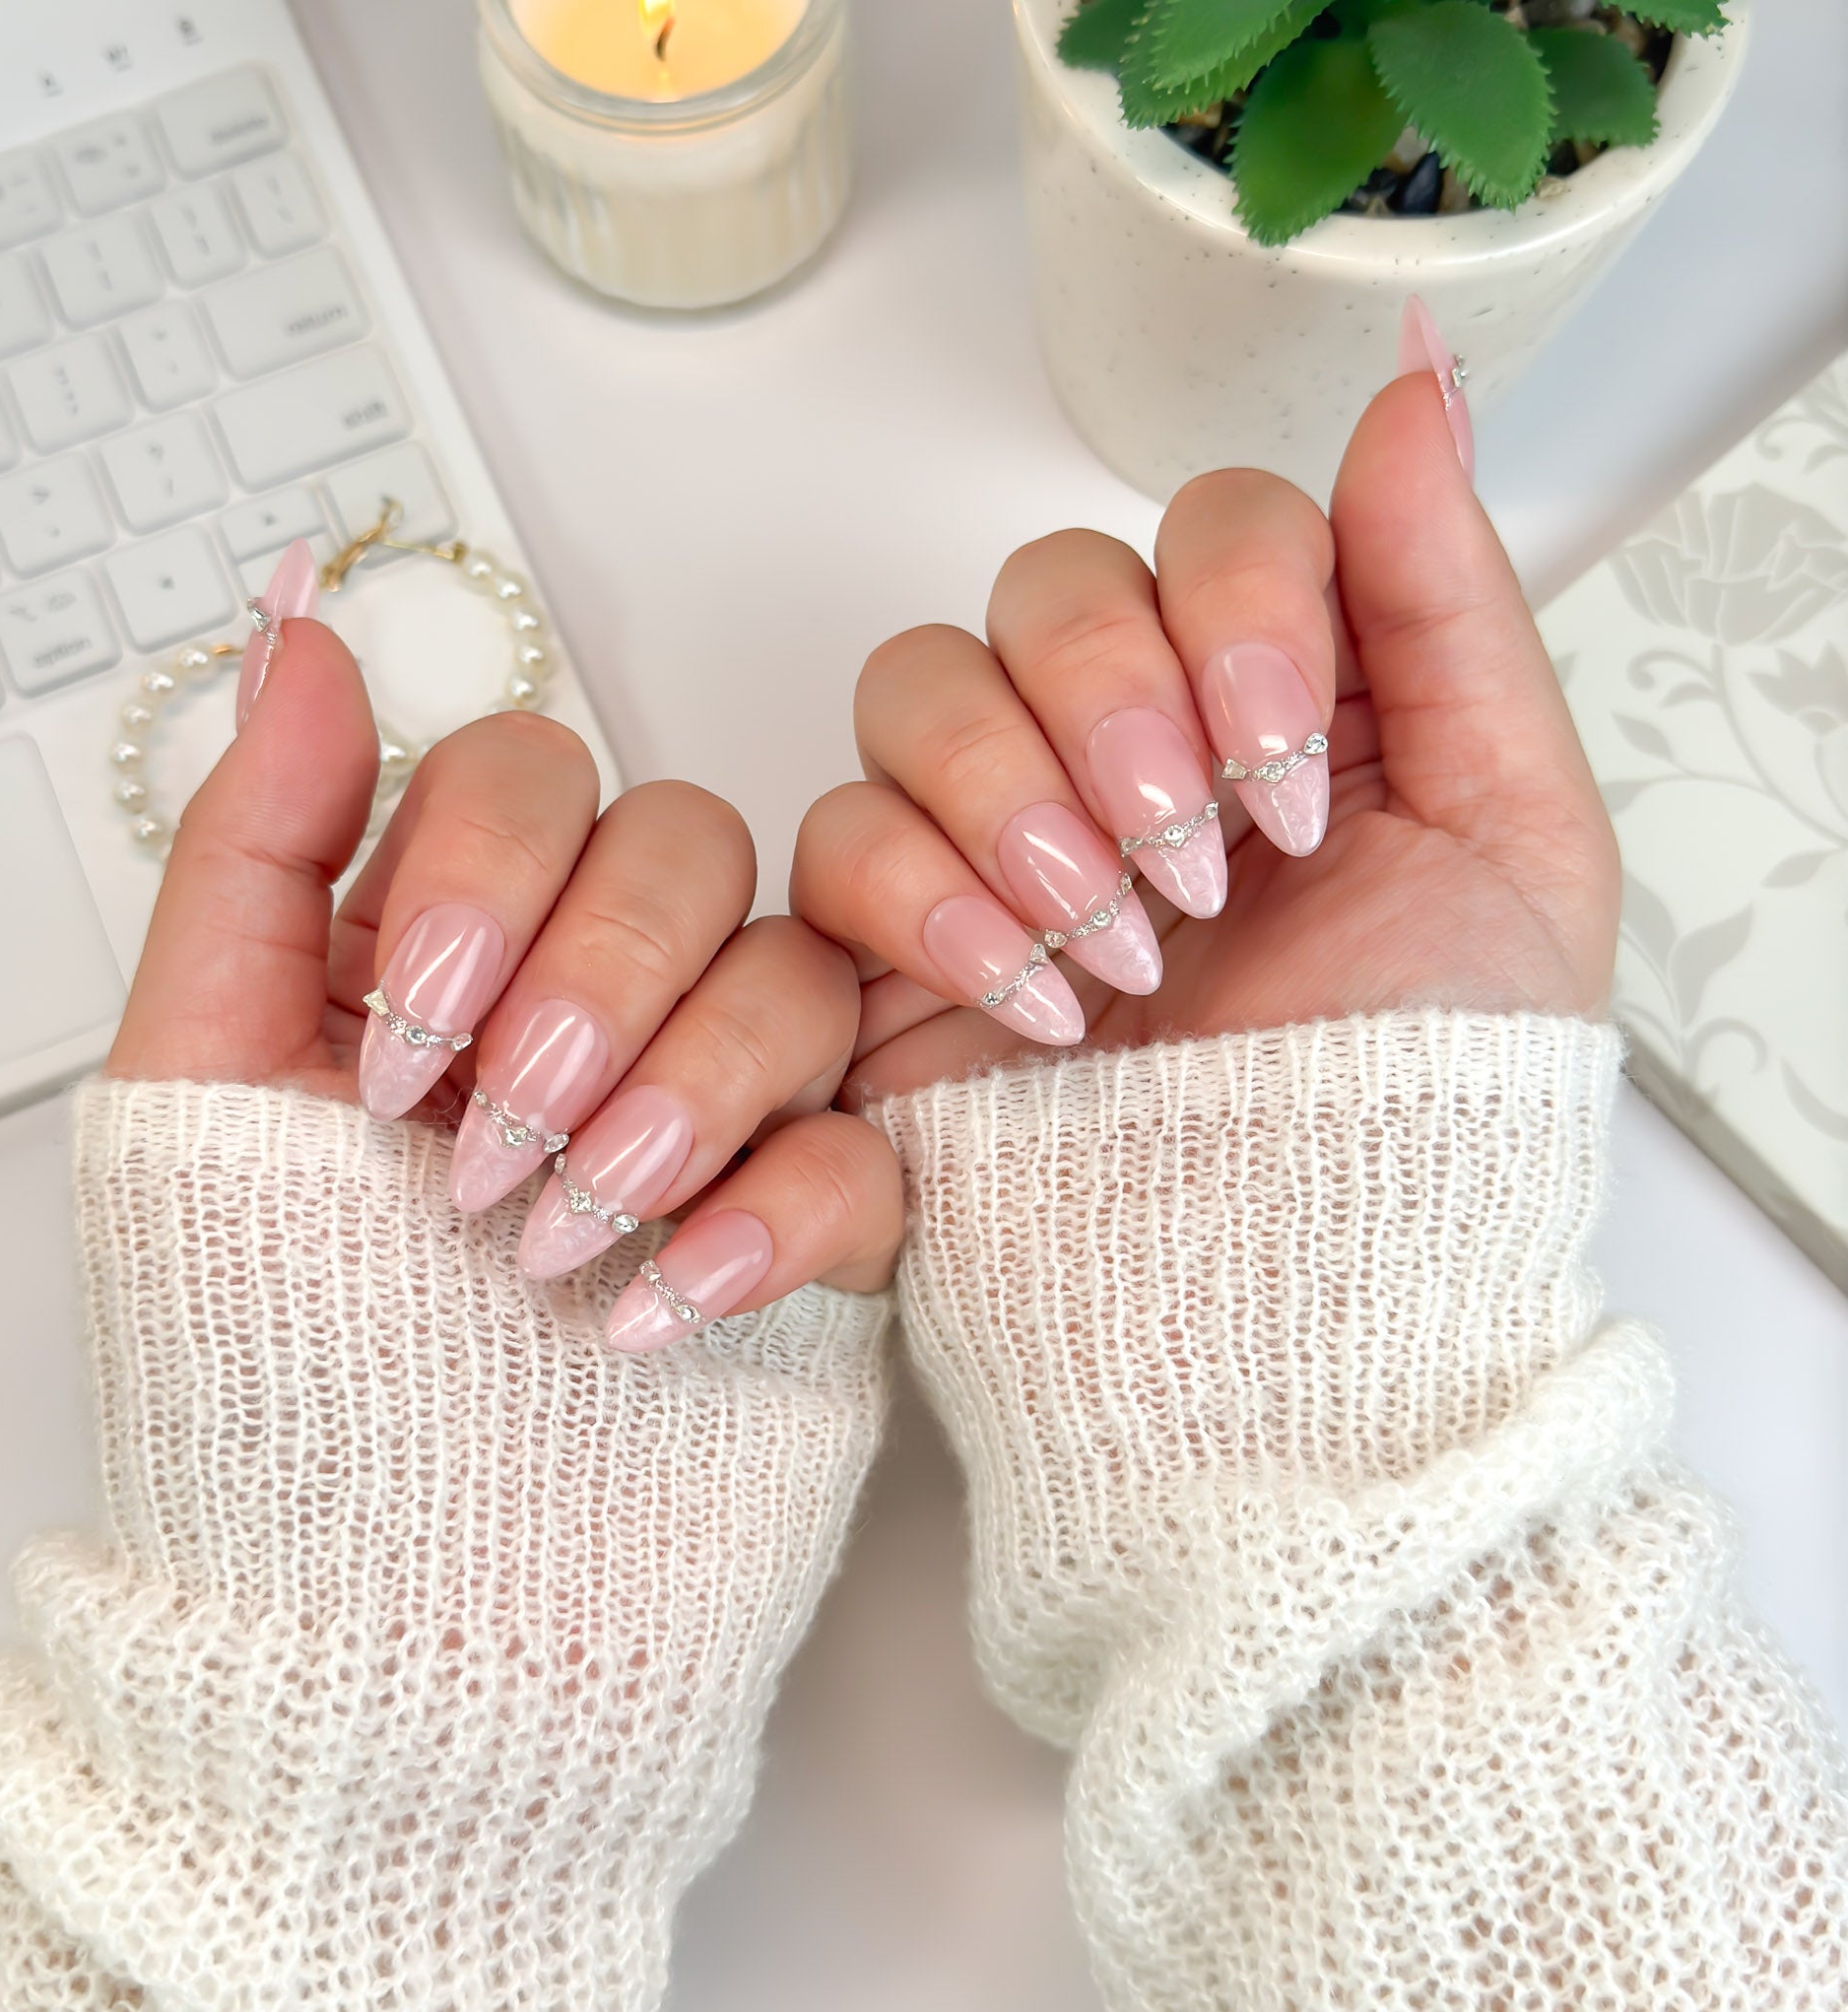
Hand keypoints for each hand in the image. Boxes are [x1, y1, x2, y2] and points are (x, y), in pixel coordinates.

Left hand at [109, 552, 900, 1343]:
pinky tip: (664, 1304)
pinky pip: (870, 1151)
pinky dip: (779, 1213)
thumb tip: (299, 630)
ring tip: (559, 1241)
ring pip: (794, 976)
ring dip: (682, 1096)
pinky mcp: (815, 1233)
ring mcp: (713, 1117)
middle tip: (496, 1146)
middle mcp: (590, 1012)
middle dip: (597, 982)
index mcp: (448, 962)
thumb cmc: (273, 1380)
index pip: (535, 776)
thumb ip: (258, 846)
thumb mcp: (202, 1087)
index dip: (492, 874)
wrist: (386, 1630)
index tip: (409, 1043)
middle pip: (687, 845)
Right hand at [791, 371, 1620, 1100]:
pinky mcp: (895, 945)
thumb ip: (1450, 601)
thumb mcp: (1509, 837)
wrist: (1302, 1297)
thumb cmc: (1425, 1099)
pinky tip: (1035, 995)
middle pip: (1045, 585)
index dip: (1234, 608)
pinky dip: (927, 897)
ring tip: (1117, 946)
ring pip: (918, 682)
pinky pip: (834, 837)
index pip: (1212, 527)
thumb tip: (1415, 381)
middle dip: (1113, 707)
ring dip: (1016, 797)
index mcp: (1278, 712)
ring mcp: (1004, 845)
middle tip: (1191, 861)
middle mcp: (1132, 757)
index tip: (1286, 763)